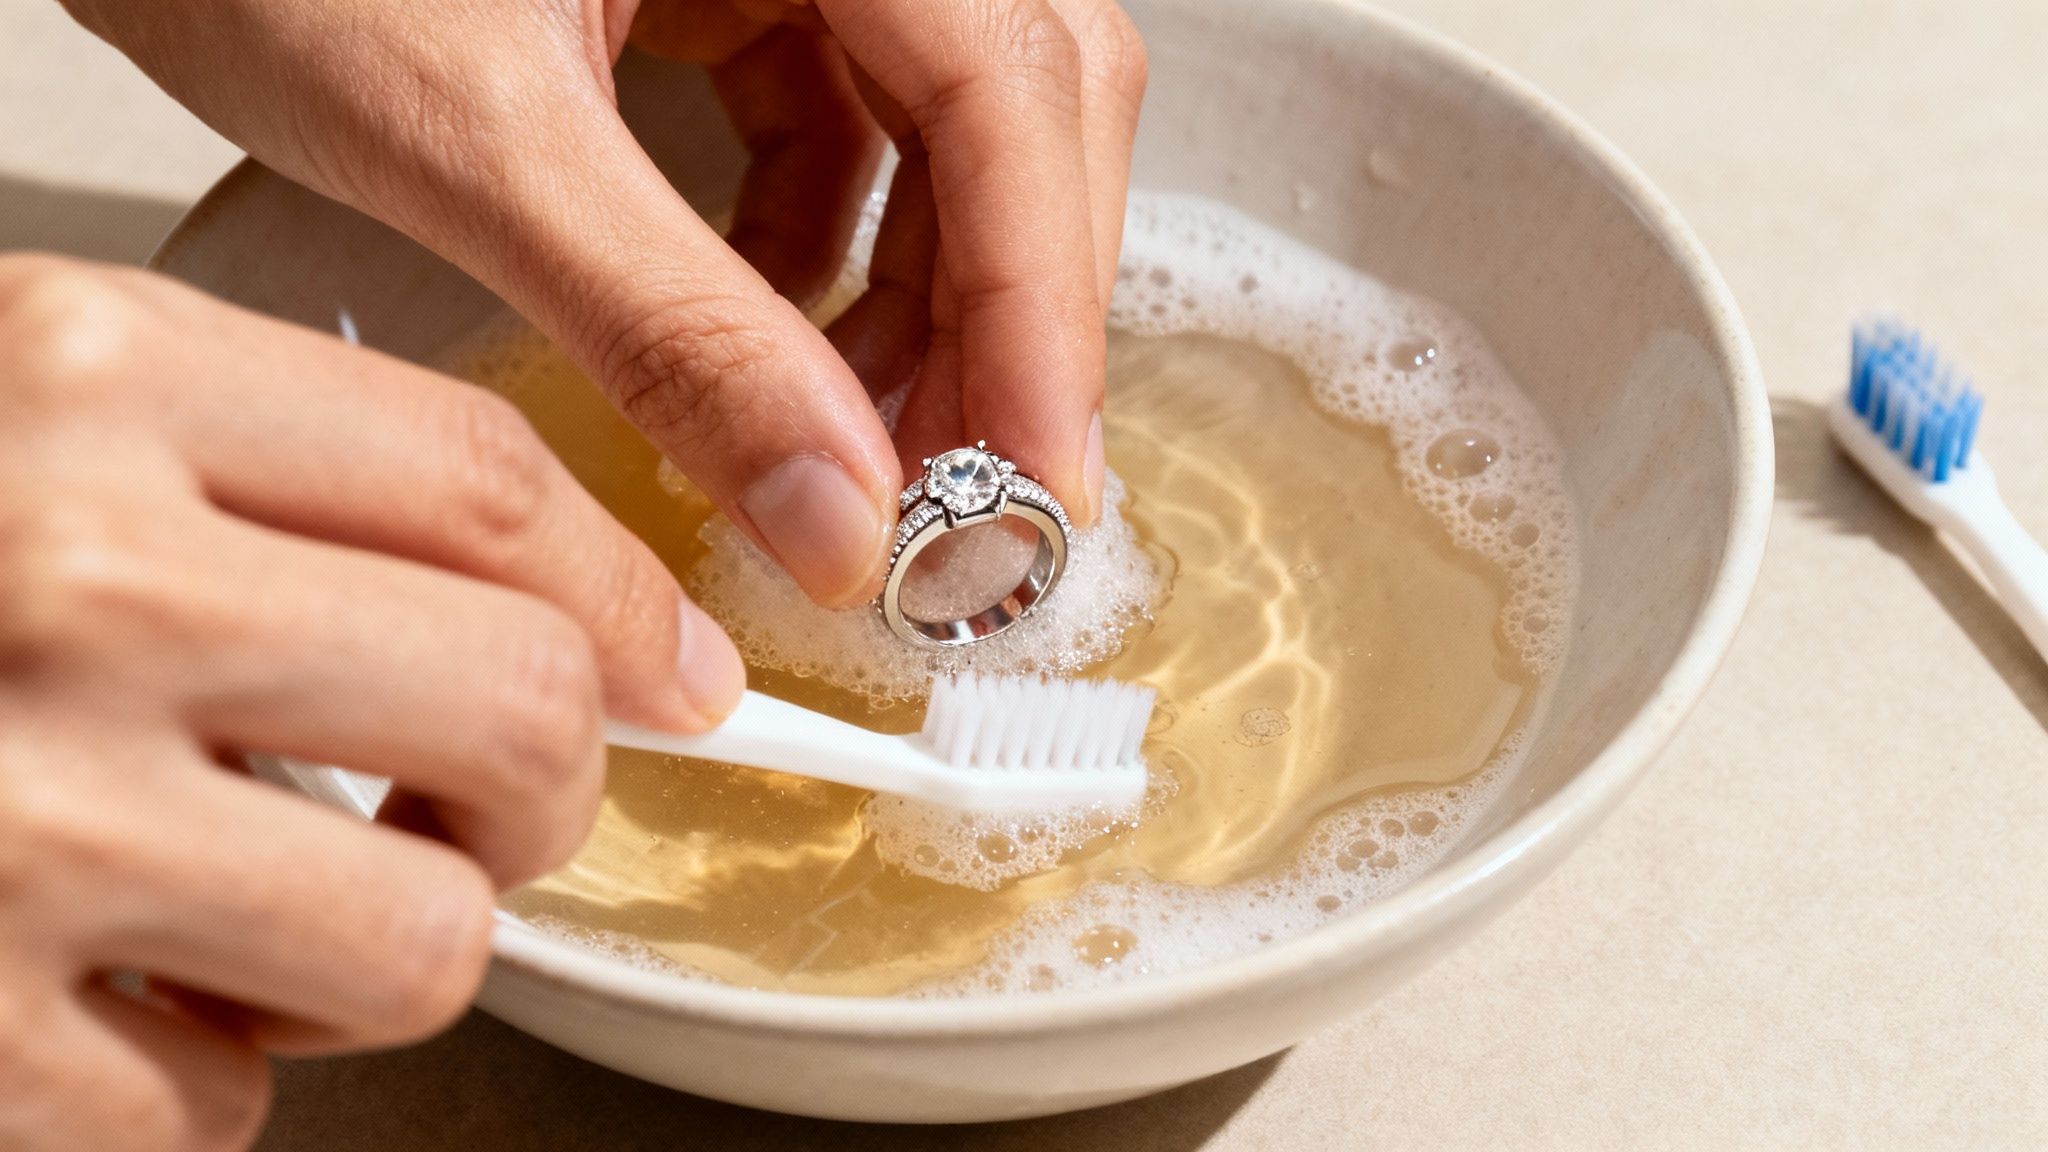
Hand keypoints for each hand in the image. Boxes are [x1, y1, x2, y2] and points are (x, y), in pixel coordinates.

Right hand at [0, 255, 743, 1150]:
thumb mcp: (31, 426)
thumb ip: (284, 491)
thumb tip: (584, 626)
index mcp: (80, 389)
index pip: (491, 484)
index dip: (622, 597)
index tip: (667, 668)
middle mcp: (60, 591)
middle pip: (515, 710)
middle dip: (540, 787)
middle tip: (478, 800)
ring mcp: (12, 828)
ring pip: (424, 939)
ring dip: (378, 944)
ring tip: (253, 903)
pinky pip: (231, 1106)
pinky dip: (198, 1070)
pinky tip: (93, 988)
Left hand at [61, 0, 1145, 606]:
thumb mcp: (475, 136)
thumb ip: (673, 329)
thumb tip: (835, 512)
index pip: (1011, 84)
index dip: (1042, 299)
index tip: (1033, 482)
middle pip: (1020, 109)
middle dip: (1003, 316)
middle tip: (969, 502)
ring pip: (948, 137)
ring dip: (928, 309)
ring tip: (861, 456)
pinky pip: (844, 136)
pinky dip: (831, 265)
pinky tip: (772, 357)